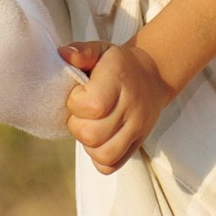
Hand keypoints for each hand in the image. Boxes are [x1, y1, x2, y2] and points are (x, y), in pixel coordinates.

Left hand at [64, 42, 176, 173]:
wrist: (153, 75)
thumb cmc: (117, 64)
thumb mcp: (100, 50)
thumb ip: (81, 51)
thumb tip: (62, 55)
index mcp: (119, 79)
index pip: (91, 106)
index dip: (75, 103)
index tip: (79, 93)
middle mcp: (132, 106)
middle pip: (92, 134)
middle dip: (78, 126)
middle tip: (83, 113)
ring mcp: (138, 128)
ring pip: (103, 154)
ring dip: (89, 144)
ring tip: (91, 126)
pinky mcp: (139, 143)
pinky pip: (111, 165)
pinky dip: (100, 158)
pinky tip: (100, 140)